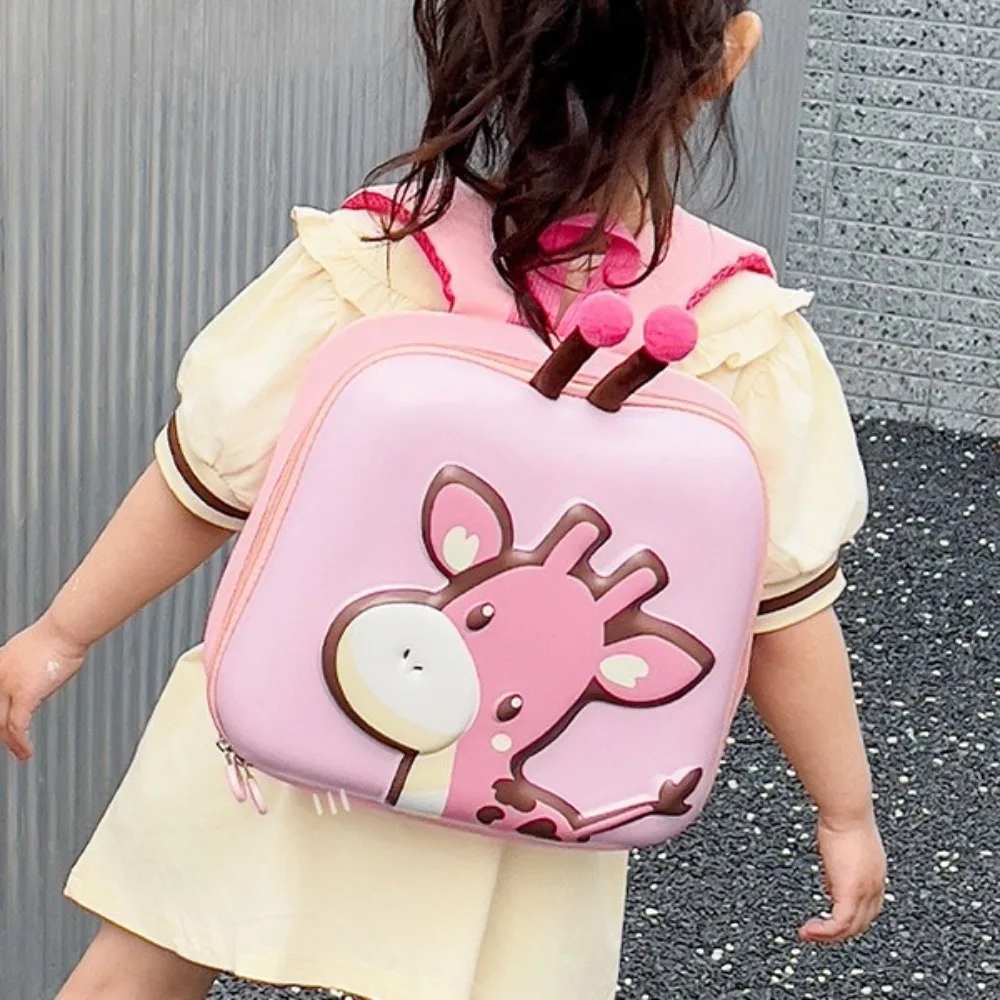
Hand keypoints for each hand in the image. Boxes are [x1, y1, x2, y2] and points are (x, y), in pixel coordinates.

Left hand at [0, 614, 88, 761]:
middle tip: (8, 743)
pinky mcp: (24, 694)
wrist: (66, 630)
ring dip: (10, 743)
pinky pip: (17, 726)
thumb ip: (28, 668)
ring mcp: (8, 685)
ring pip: (0, 724)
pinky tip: (26, 752)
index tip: (2, 728)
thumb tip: (36, 679)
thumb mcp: (34, 651)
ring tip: (19, 753)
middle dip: (0, 731)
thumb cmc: (59, 635)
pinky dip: (20, 743)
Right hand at [800, 811, 886, 943]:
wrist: (847, 811)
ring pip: (851, 928)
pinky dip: (823, 931)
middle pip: (862, 922)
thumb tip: (830, 873)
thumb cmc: (843, 816)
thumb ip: (839, 863)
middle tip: (818, 933)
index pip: (869, 907)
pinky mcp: (850, 892)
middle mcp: (875, 886)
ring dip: (828, 936)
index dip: (852, 916)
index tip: (830, 916)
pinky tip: (808, 930)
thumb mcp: (842, 844)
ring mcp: (865, 891)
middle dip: (840, 931)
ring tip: (808, 934)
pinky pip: (838, 923)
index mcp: (876, 874)